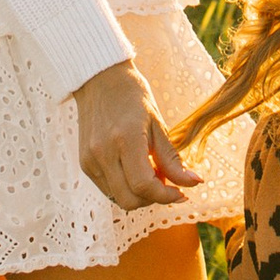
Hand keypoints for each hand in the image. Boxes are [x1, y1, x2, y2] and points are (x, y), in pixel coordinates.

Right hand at [71, 58, 201, 211]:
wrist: (99, 79)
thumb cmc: (133, 96)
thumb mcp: (158, 124)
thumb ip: (173, 159)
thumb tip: (195, 182)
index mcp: (125, 139)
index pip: (145, 186)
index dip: (166, 196)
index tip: (181, 193)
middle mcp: (103, 153)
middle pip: (130, 200)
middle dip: (153, 199)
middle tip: (167, 184)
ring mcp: (90, 160)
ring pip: (118, 198)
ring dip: (139, 195)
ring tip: (151, 173)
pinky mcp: (84, 163)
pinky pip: (108, 189)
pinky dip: (125, 187)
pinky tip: (135, 170)